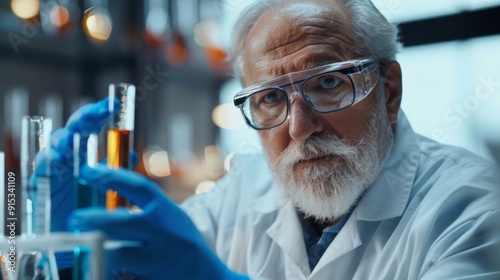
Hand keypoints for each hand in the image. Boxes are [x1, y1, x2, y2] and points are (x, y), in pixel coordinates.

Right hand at [33, 98, 117, 268]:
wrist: (77, 237)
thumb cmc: (91, 208)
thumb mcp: (109, 188)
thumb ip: (116, 171)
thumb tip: (130, 156)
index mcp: (84, 152)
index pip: (91, 126)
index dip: (100, 112)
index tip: (114, 104)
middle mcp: (69, 155)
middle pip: (74, 128)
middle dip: (87, 117)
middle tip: (101, 111)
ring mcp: (54, 167)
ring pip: (57, 144)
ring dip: (68, 138)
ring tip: (79, 135)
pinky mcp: (41, 183)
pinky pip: (42, 167)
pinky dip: (50, 160)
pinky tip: (60, 157)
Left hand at [68, 164, 248, 279]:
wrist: (205, 275)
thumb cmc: (182, 241)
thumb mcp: (170, 215)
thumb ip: (144, 203)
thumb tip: (107, 179)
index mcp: (167, 212)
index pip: (139, 187)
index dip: (111, 176)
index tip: (88, 172)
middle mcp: (164, 233)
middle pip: (121, 222)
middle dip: (93, 219)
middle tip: (75, 218)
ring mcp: (158, 260)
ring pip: (117, 255)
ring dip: (98, 249)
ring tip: (83, 245)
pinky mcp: (151, 279)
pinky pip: (122, 275)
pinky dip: (109, 270)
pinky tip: (97, 264)